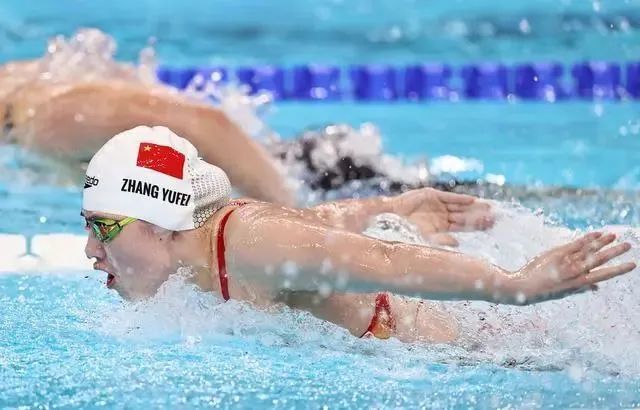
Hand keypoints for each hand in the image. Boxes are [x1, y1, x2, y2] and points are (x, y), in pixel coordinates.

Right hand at [392, 188, 493, 245]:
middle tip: (495, 216)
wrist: (389, 216)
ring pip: (459, 206)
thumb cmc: (404, 231)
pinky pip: (449, 197)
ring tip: (489, 207)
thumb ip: (441, 241)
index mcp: (441, 228)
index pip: (463, 226)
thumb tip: (457, 244)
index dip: (476, 225)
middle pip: (464, 215)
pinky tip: (472, 200)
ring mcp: (436, 205)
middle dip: (478, 216)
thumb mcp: (425, 238)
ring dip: (473, 207)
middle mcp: (441, 216)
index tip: (491, 226)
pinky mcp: (431, 195)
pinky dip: (460, 199)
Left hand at [504, 232, 635, 303]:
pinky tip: (597, 233)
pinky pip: (576, 244)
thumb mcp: (564, 292)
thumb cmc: (543, 290)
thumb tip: (596, 287)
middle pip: (599, 260)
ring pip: (588, 250)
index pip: (603, 275)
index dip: (618, 270)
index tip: (632, 265)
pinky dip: (587, 238)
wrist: (523, 288)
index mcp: (578, 284)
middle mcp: (574, 272)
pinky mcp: (557, 253)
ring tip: (615, 236)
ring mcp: (566, 262)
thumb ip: (581, 288)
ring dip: (602, 242)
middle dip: (615, 253)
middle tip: (629, 246)